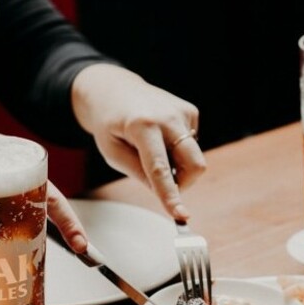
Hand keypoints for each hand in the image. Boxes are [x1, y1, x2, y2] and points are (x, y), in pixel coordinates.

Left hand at [71, 64, 206, 220]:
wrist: (114, 88)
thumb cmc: (109, 123)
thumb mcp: (112, 152)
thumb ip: (139, 173)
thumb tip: (163, 191)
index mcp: (141, 126)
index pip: (160, 169)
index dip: (171, 196)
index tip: (181, 216)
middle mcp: (167, 117)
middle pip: (194, 164)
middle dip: (185, 183)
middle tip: (166, 184)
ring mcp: (182, 112)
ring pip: (193, 157)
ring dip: (177, 165)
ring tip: (154, 150)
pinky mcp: (190, 111)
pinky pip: (191, 145)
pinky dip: (177, 149)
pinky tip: (161, 136)